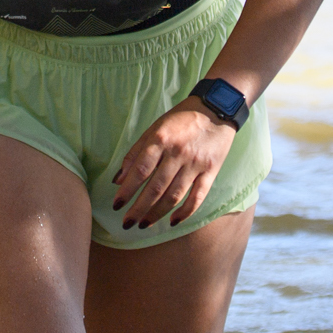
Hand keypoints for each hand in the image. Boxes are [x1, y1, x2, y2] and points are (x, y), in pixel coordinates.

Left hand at [111, 99, 236, 230]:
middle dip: (139, 208)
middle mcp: (178, 153)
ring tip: (144, 224)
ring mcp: (195, 164)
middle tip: (127, 223)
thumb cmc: (181, 120)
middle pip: (156, 187)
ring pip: (174, 195)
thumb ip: (135, 153)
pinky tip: (173, 221)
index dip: (127, 190)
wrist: (216, 109)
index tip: (116, 205)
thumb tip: (118, 179)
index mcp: (161, 139)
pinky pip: (198, 196)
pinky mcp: (211, 171)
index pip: (140, 170)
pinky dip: (185, 212)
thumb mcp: (155, 128)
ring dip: (157, 213)